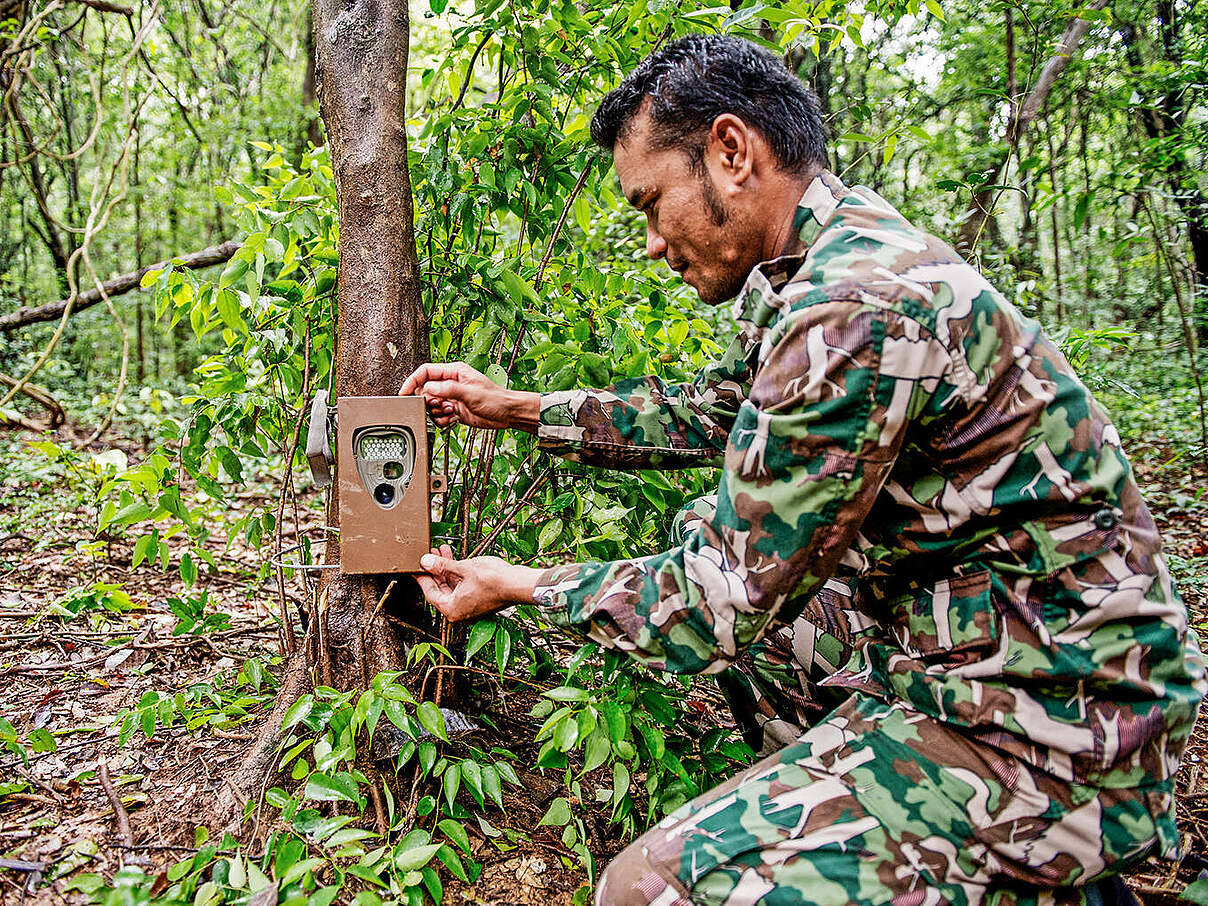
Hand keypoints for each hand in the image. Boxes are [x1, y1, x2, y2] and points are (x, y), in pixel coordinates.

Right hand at [399, 362, 538, 431]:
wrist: (507, 414)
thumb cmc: (495, 399)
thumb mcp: (469, 392)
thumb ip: (446, 390)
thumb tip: (427, 389)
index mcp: (454, 372)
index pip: (425, 372)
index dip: (412, 381)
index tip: (404, 392)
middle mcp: (451, 384)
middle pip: (425, 390)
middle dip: (426, 401)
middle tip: (436, 407)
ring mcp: (451, 397)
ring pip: (430, 405)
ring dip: (435, 412)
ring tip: (449, 413)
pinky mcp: (454, 410)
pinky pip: (438, 416)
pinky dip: (441, 420)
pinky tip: (451, 420)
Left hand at [416, 544, 541, 621]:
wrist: (518, 584)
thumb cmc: (494, 581)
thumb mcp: (463, 569)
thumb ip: (441, 566)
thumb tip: (426, 562)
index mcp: (452, 609)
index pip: (429, 593)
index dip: (422, 577)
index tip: (416, 567)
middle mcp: (460, 611)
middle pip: (440, 589)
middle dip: (435, 570)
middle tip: (429, 555)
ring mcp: (470, 606)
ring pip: (452, 586)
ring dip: (447, 569)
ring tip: (442, 551)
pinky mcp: (479, 599)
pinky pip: (463, 586)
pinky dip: (458, 574)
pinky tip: (457, 559)